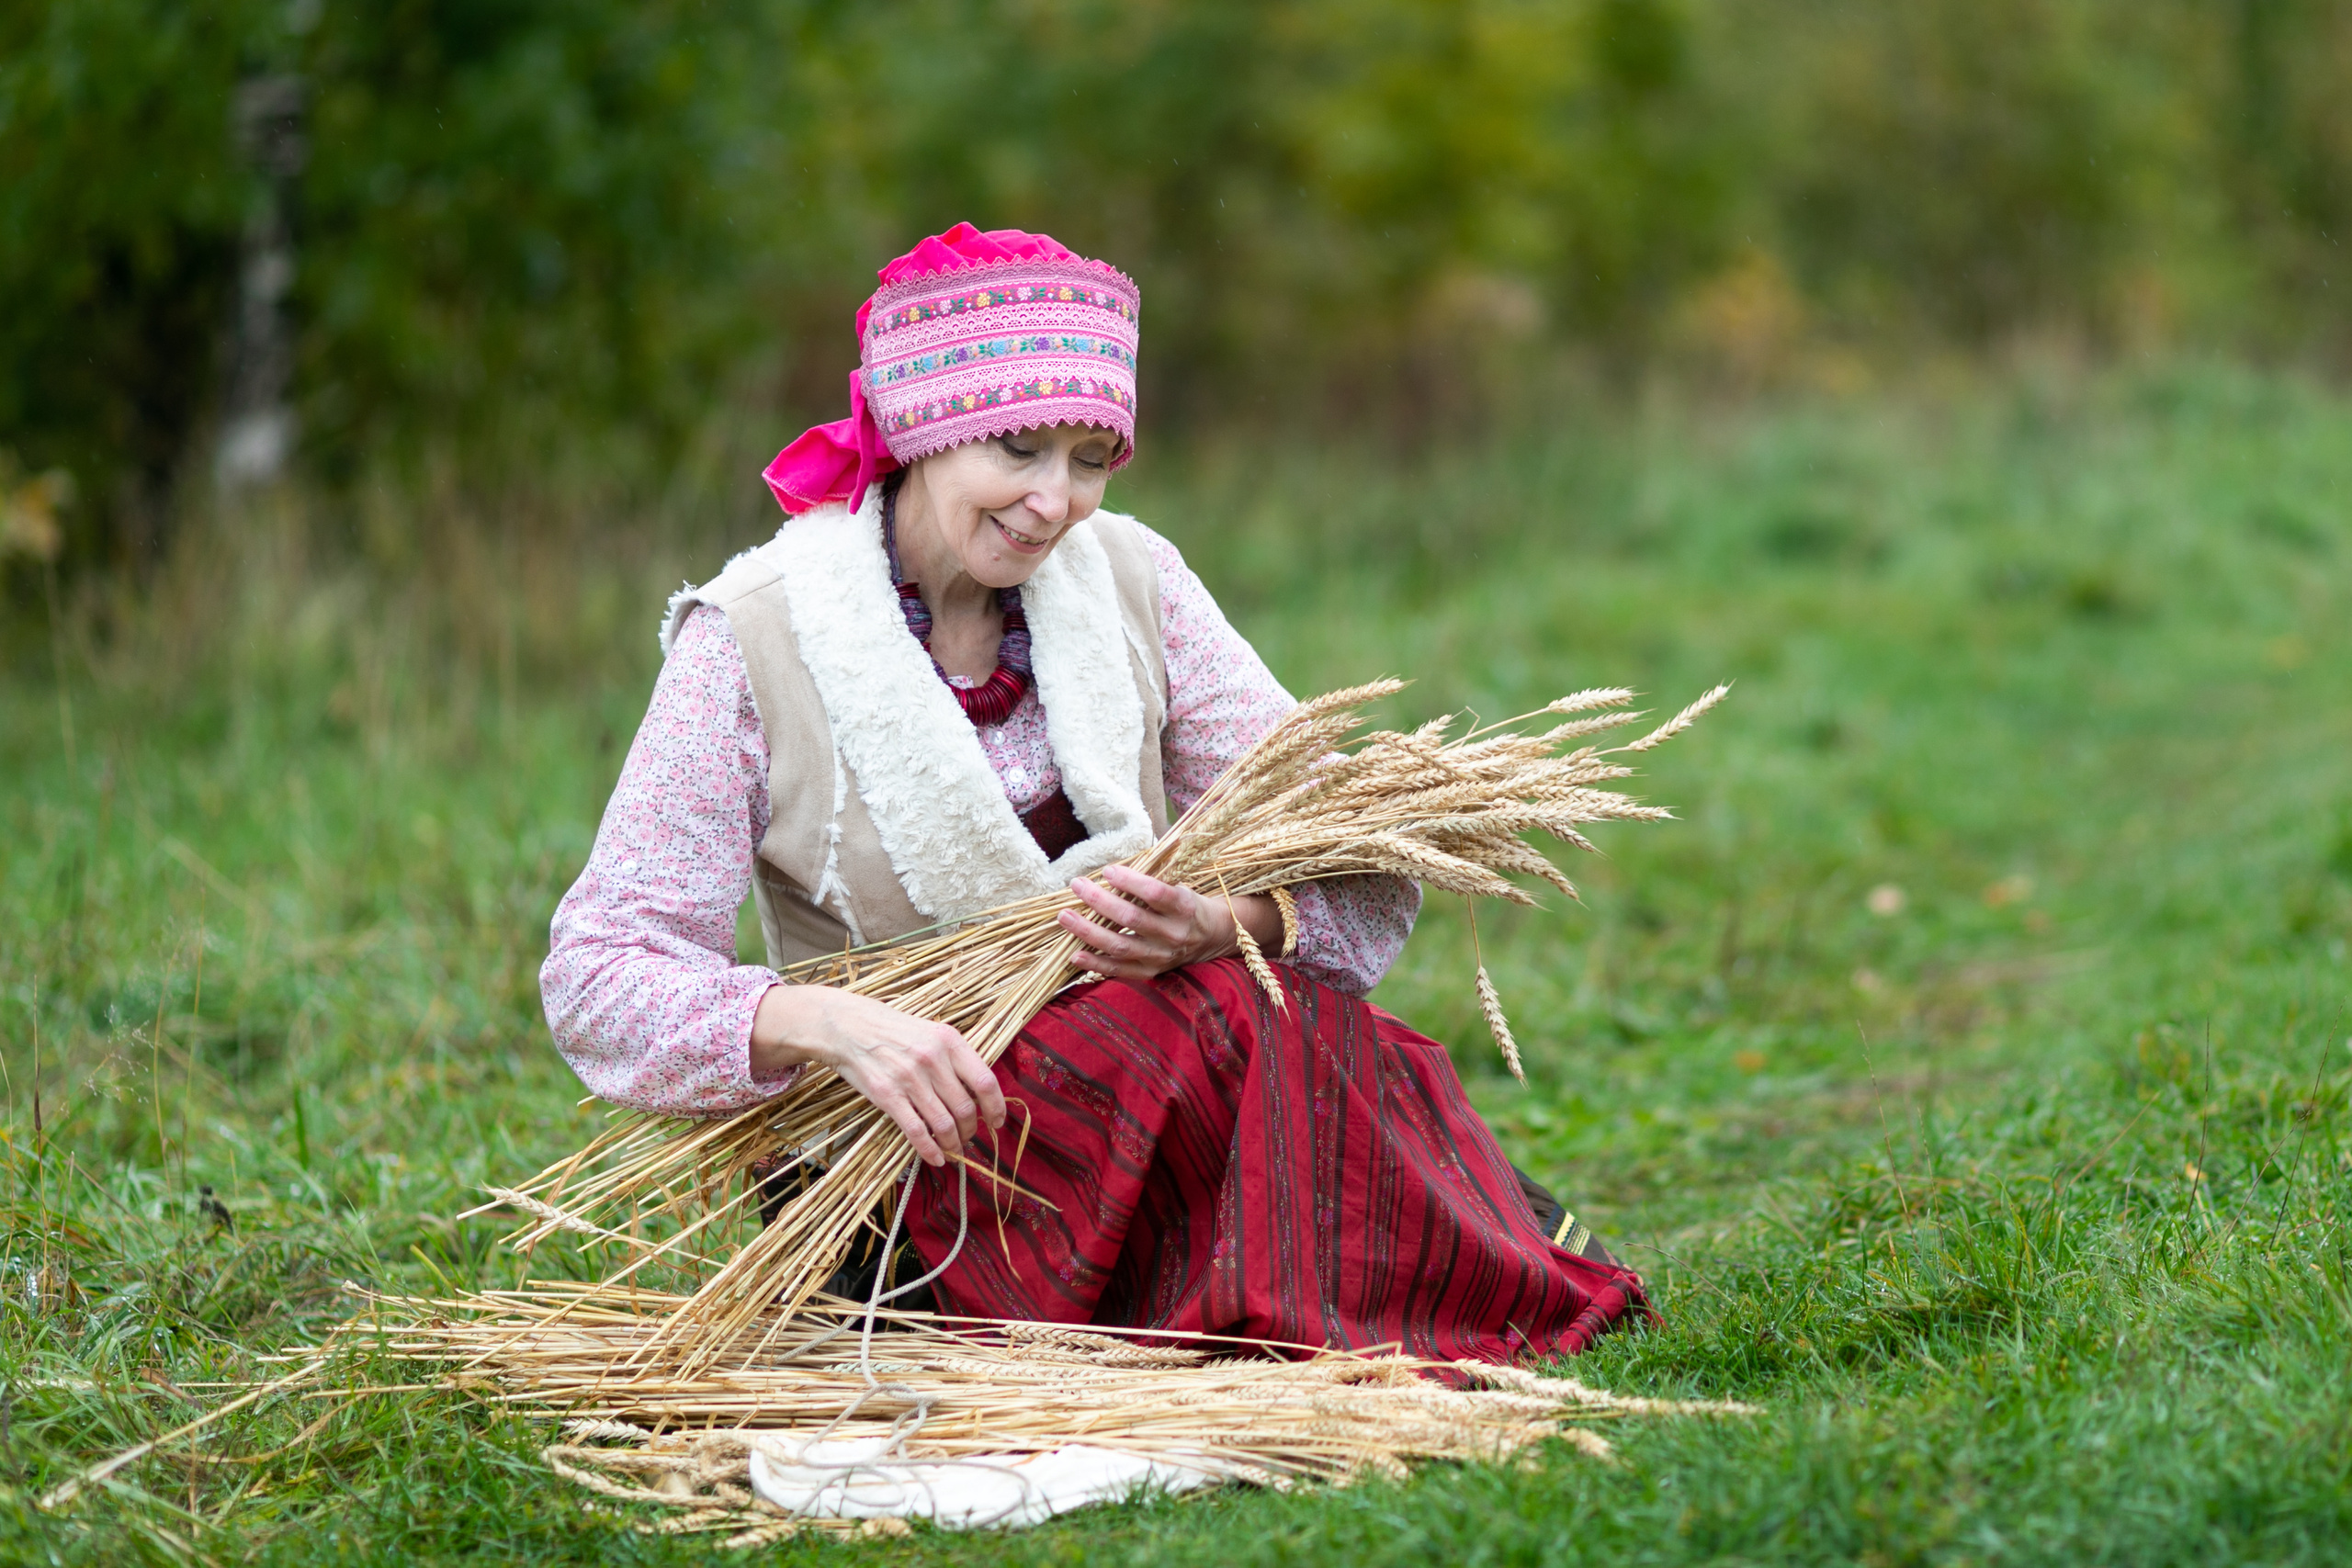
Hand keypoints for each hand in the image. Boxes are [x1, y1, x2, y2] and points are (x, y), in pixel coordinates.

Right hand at [749, 985, 1006, 1166]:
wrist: (849, 1027)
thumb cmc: (895, 1031)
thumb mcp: (932, 1032)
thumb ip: (956, 1058)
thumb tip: (981, 1092)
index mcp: (950, 1041)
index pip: (985, 1082)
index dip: (996, 1108)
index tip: (997, 1122)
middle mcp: (933, 1059)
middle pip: (966, 1108)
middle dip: (972, 1130)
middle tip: (969, 1137)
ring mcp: (910, 1079)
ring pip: (944, 1124)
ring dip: (954, 1143)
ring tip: (954, 1148)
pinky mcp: (888, 1096)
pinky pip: (917, 1131)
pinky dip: (930, 1150)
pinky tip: (936, 1158)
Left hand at [1057, 864, 1282, 981]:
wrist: (1210, 937)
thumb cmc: (1186, 904)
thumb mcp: (1178, 887)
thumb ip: (1149, 881)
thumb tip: (1110, 872)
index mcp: (1183, 907)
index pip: (1155, 893)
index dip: (1130, 881)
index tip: (1107, 870)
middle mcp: (1173, 934)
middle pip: (1131, 918)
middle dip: (1099, 901)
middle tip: (1076, 885)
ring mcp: (1161, 956)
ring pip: (1119, 945)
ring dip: (1088, 931)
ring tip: (1065, 916)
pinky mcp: (1150, 972)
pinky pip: (1118, 971)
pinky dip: (1095, 964)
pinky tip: (1074, 954)